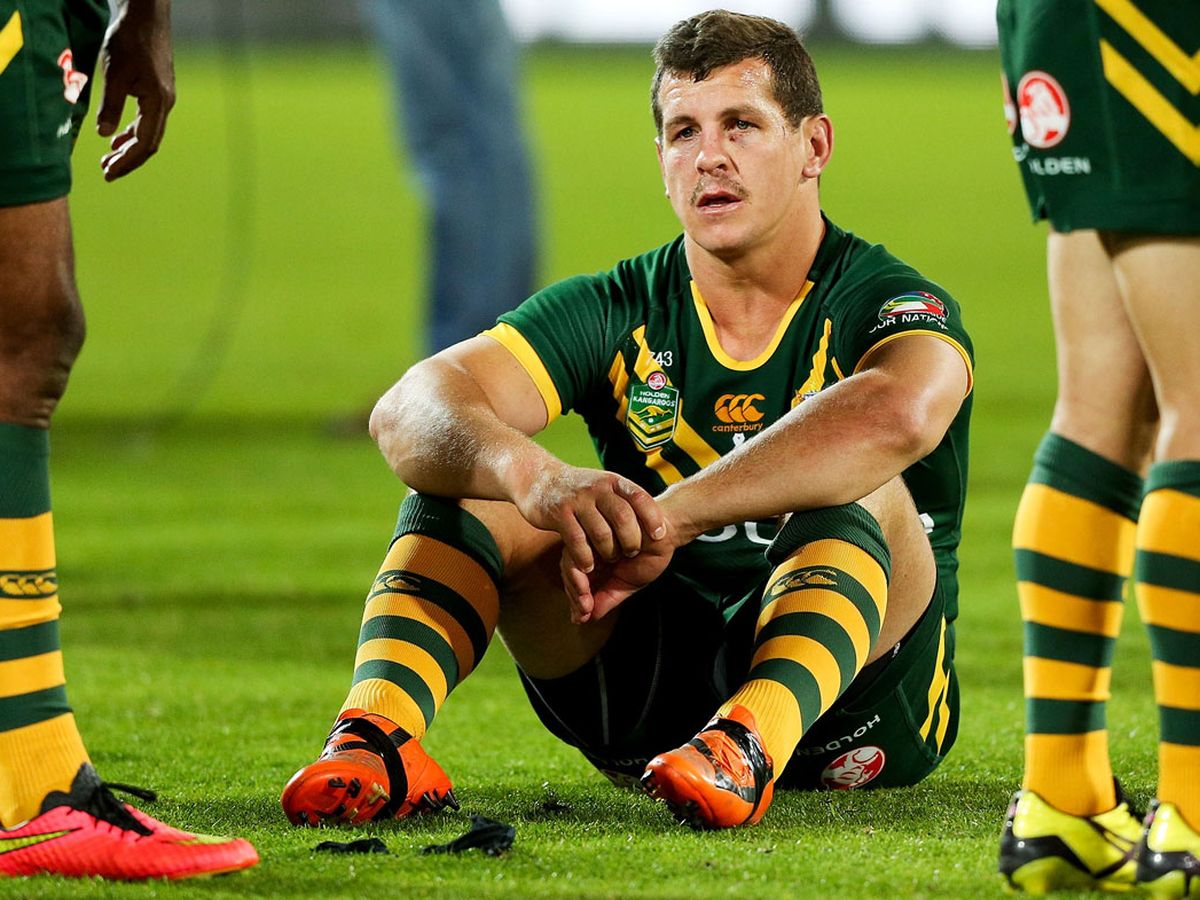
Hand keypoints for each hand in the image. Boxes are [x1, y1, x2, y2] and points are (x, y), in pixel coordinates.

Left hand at [95, 0, 174, 180]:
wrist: (146, 16)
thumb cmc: (130, 41)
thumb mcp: (115, 74)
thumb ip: (110, 107)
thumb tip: (105, 135)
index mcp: (158, 104)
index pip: (144, 144)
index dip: (127, 161)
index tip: (109, 173)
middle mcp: (165, 105)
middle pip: (149, 143)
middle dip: (128, 160)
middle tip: (106, 172)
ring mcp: (164, 99)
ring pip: (148, 133)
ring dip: (129, 147)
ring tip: (108, 158)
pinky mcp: (158, 91)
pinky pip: (148, 121)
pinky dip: (132, 132)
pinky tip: (117, 136)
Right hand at [516, 463, 665, 577]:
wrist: (538, 478)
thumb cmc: (579, 490)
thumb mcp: (604, 486)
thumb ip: (625, 499)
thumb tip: (656, 519)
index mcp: (613, 482)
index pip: (640, 497)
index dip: (652, 518)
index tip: (660, 536)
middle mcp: (597, 488)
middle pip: (623, 517)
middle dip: (631, 540)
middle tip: (632, 553)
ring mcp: (577, 500)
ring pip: (601, 532)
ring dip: (609, 551)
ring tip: (610, 560)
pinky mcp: (559, 514)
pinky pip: (577, 540)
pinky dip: (586, 557)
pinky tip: (589, 565)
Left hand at [560, 525, 675, 623]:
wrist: (667, 533)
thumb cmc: (647, 557)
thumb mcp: (625, 585)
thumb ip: (604, 600)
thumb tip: (581, 620)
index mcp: (590, 557)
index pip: (571, 575)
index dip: (574, 595)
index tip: (582, 615)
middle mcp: (588, 542)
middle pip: (568, 563)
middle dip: (574, 587)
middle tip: (584, 606)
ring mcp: (594, 527)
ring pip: (575, 550)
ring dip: (579, 575)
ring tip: (586, 594)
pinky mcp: (604, 514)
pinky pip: (592, 533)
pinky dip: (595, 553)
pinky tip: (604, 568)